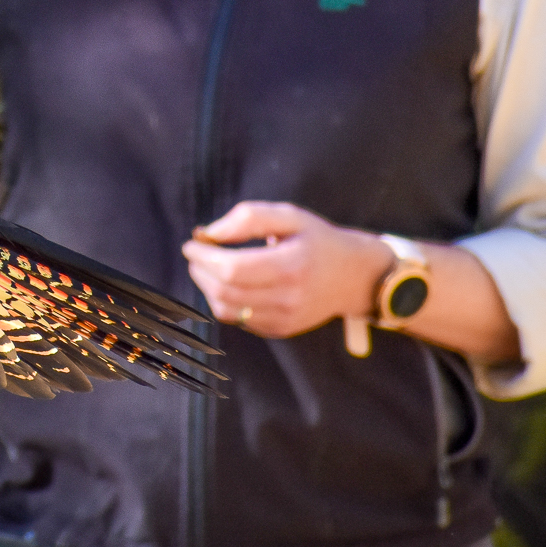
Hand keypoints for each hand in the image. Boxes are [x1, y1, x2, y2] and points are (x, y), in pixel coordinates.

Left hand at [180, 201, 393, 338]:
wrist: (353, 276)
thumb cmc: (318, 241)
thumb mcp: (289, 216)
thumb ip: (248, 218)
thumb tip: (210, 233)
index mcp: (292, 265)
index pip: (233, 269)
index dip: (204, 257)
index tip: (192, 243)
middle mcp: (289, 298)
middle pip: (225, 290)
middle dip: (200, 270)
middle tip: (196, 253)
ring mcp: (284, 319)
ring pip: (226, 309)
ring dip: (206, 287)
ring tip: (206, 267)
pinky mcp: (280, 330)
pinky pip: (238, 320)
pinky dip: (223, 301)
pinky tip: (226, 283)